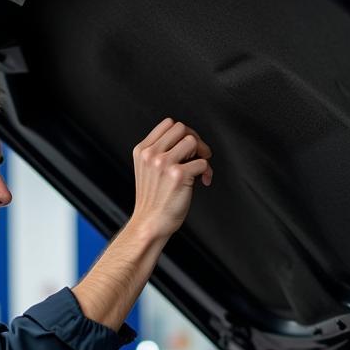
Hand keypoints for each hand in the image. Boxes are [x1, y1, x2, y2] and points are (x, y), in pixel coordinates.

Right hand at [128, 118, 212, 241]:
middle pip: (181, 128)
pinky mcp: (178, 175)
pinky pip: (202, 162)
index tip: (188, 147)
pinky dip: (206, 172)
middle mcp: (151, 155)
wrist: (150, 224)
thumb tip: (191, 140)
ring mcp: (163, 163)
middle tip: (199, 155)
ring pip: (192, 141)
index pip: (168, 124)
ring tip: (200, 169)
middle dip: (195, 140)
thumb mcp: (147, 170)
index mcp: (142, 151)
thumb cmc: (153, 201)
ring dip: (202, 154)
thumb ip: (161, 152)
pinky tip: (202, 182)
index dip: (183, 133)